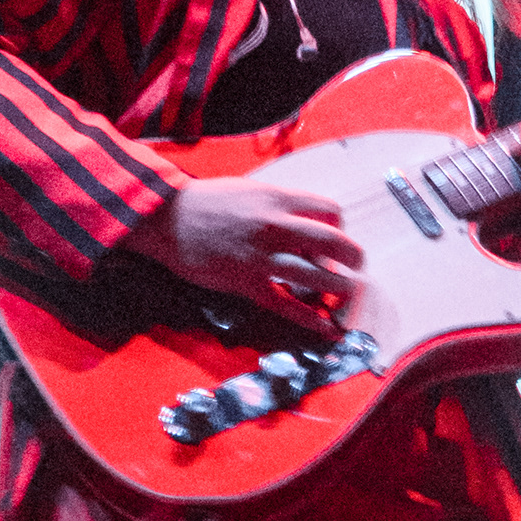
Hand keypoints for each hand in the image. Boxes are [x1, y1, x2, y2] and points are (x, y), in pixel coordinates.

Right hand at [132, 179, 363, 332]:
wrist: (166, 217)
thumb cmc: (207, 203)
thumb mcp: (250, 192)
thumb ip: (280, 208)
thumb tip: (306, 229)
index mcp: (279, 200)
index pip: (331, 212)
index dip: (340, 229)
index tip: (333, 241)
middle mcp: (277, 227)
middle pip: (336, 243)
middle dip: (354, 260)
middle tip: (354, 270)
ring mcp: (263, 257)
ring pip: (318, 277)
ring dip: (339, 290)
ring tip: (343, 297)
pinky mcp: (247, 284)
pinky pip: (288, 305)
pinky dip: (312, 320)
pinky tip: (327, 328)